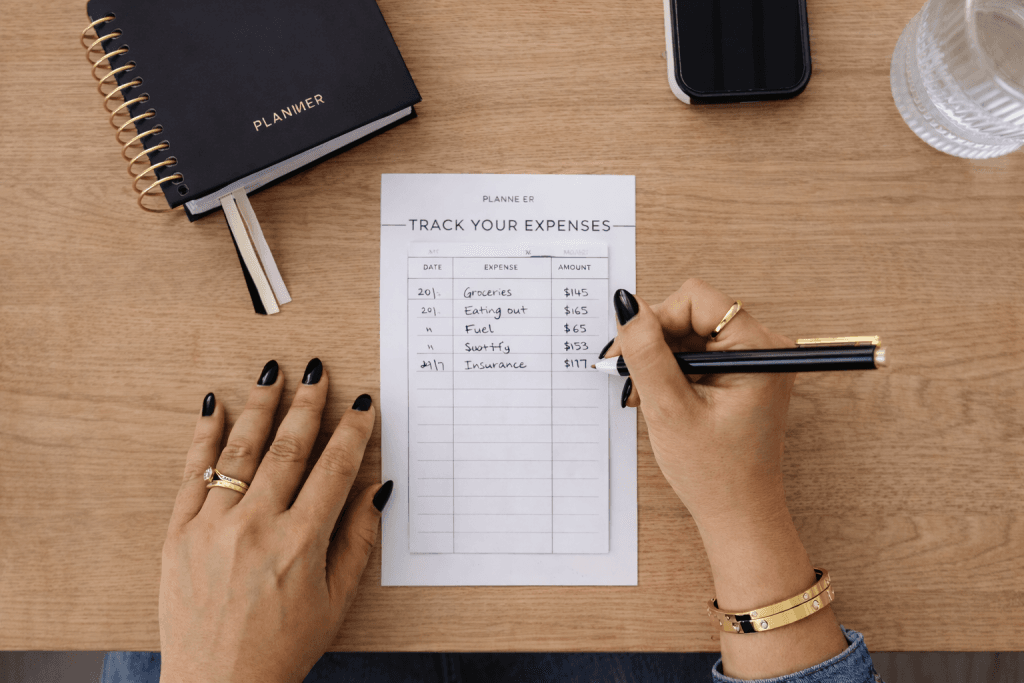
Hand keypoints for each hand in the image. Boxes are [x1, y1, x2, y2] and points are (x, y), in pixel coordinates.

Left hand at [159, 359, 391, 682]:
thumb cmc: (282, 648)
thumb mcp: (337, 601)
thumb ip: (358, 540)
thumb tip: (376, 489)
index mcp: (300, 544)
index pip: (334, 469)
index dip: (352, 431)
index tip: (362, 404)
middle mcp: (256, 527)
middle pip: (289, 448)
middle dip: (308, 404)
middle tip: (318, 372)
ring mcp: (212, 527)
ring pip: (241, 451)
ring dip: (261, 406)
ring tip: (273, 372)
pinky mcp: (178, 534)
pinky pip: (192, 473)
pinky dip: (204, 437)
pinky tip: (215, 407)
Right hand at [606, 280, 847, 678]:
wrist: (738, 514)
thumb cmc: (713, 471)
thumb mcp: (669, 408)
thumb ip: (646, 352)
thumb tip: (626, 303)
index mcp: (760, 349)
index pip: (697, 300)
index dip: (657, 320)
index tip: (630, 355)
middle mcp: (764, 346)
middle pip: (692, 312)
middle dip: (655, 342)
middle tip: (630, 379)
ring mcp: (754, 360)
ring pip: (690, 332)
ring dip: (660, 358)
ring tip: (644, 395)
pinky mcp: (742, 373)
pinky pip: (698, 351)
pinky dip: (672, 369)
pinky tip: (660, 397)